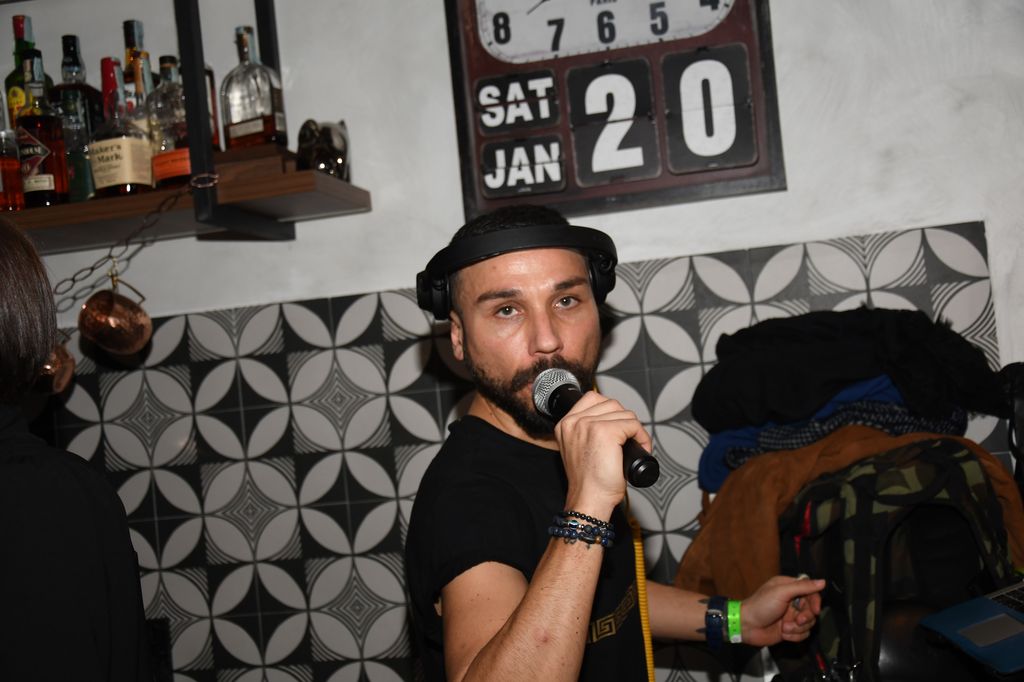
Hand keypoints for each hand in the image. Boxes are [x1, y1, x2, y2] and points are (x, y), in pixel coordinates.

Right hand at [554, 390, 651, 516]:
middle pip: (611, 404)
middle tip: (627, 441)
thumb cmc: (588, 482)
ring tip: (633, 447)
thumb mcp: (578, 449)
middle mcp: (574, 422)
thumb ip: (586, 431)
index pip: (593, 399)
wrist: (589, 500)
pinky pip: (633, 424)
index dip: (610, 413)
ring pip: (624, 413)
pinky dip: (642, 437)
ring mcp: (589, 425)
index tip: (616, 429)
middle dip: (624, 421)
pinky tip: (640, 450)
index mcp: (565, 424)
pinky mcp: (606, 432)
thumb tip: (609, 420)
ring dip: (634, 430)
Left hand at [739, 575, 824, 646]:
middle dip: (806, 618)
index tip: (815, 610)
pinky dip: (794, 635)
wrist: (747, 626)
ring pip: (809, 624)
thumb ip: (802, 587)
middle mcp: (791, 601)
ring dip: (797, 628)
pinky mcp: (789, 629)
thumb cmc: (761, 606)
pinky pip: (803, 634)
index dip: (815, 601)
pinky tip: (783, 633)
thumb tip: (822, 581)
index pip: (811, 592)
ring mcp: (790, 616)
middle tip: (797, 620)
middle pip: (811, 610)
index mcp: (788, 588)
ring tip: (784, 627)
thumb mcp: (781, 592)